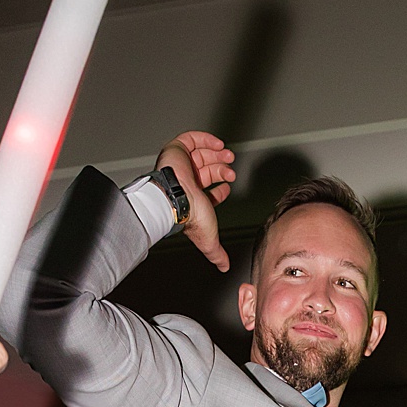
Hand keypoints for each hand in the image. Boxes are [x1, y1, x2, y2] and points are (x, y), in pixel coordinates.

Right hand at [156, 131, 236, 272]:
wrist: (175, 199)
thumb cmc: (189, 217)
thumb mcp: (210, 239)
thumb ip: (216, 253)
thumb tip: (224, 267)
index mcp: (193, 197)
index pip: (208, 189)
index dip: (220, 187)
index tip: (229, 185)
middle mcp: (187, 181)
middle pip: (206, 169)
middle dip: (221, 168)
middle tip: (231, 170)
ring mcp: (181, 165)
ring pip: (200, 154)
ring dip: (217, 154)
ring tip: (228, 156)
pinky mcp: (176, 150)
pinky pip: (190, 139)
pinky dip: (205, 139)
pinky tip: (217, 144)